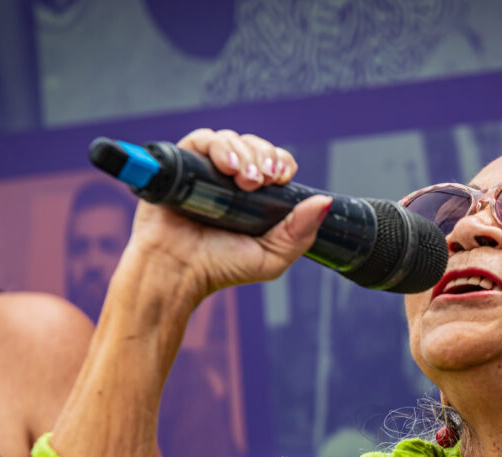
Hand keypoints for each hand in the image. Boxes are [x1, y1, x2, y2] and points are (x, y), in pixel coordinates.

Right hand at [125, 128, 333, 300]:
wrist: (177, 271)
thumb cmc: (219, 268)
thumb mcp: (271, 257)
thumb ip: (300, 232)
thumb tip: (324, 202)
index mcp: (253, 197)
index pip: (274, 163)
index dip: (281, 162)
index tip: (281, 177)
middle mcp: (230, 181)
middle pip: (255, 147)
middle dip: (264, 157)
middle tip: (262, 180)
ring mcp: (206, 171)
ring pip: (231, 139)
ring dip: (244, 153)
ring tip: (243, 180)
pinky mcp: (182, 165)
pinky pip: (202, 140)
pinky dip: (218, 146)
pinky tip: (225, 167)